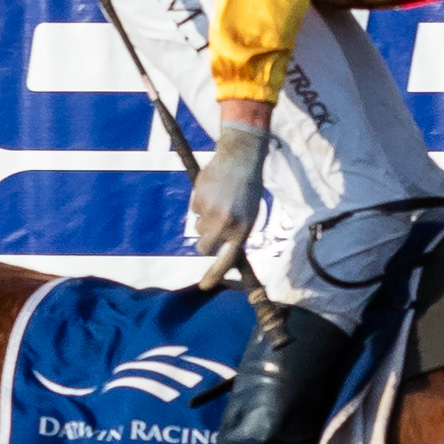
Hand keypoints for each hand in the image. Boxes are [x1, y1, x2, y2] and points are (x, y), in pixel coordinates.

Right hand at [188, 108, 269, 262]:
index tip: (204, 286)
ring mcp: (210, 212)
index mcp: (242, 230)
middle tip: (212, 229)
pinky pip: (194, 210)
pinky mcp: (198, 199)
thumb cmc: (248, 188)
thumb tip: (221, 251)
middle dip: (205, 241)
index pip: (225, 261)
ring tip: (218, 202)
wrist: (241, 157)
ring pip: (197, 228)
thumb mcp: (249, 214)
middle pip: (204, 247)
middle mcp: (225, 224)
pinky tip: (212, 191)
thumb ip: (235, 233)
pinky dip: (200, 203)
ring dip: (204, 220)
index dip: (213, 275)